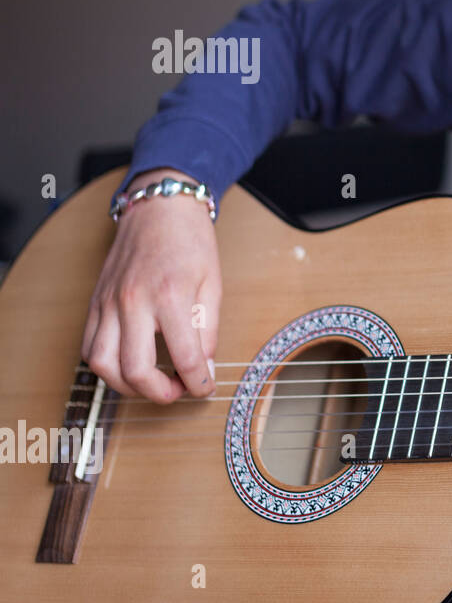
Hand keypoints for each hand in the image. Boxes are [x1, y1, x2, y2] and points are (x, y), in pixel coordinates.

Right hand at [81, 168, 222, 403]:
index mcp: (170, 296)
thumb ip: (208, 330)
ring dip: (127, 385)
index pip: (183, 356)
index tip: (205, 388)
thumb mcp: (212, 284)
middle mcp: (133, 302)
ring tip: (152, 382)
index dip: (198, 383)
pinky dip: (105, 366)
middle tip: (178, 390)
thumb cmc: (190, 243)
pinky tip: (127, 365)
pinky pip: (88, 347)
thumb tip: (205, 368)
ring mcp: (108, 303)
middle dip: (159, 393)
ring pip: (102, 364)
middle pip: (135, 369)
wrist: (159, 209)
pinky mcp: (95, 303)